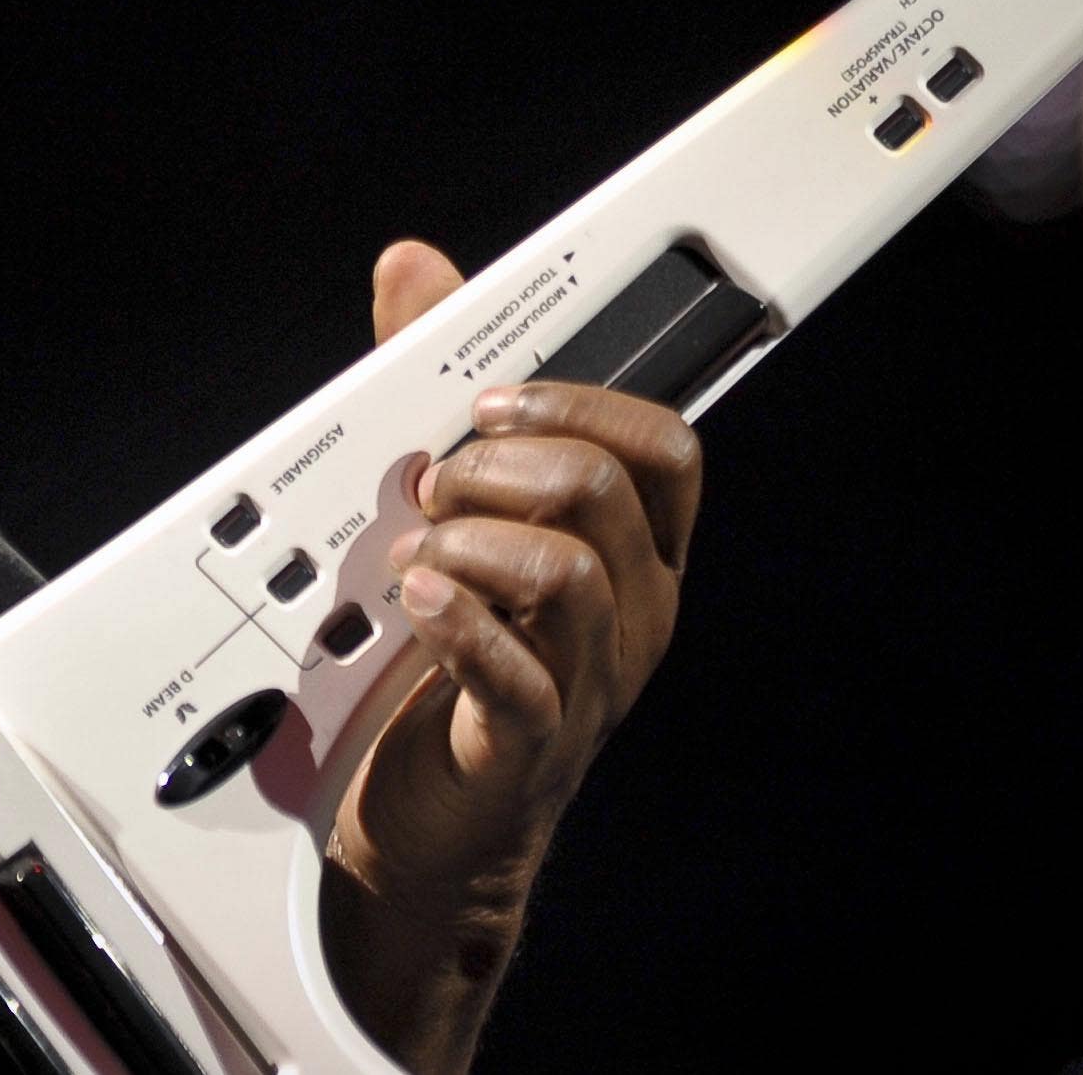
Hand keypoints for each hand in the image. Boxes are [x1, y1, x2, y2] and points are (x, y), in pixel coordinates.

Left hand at [321, 240, 704, 1069]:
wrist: (431, 815)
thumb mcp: (446, 506)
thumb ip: (434, 391)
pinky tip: (417, 597)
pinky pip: (514, 673)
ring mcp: (585, 684)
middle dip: (508, 463)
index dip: (584, 404)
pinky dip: (456, 620)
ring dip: (475, 537)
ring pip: (569, 575)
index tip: (493, 402)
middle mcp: (627, 615)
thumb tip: (415, 266)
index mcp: (630, 555)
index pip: (666, 451)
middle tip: (434, 480)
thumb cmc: (450, 651)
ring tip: (417, 545)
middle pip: (609, 496)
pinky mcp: (525, 743)